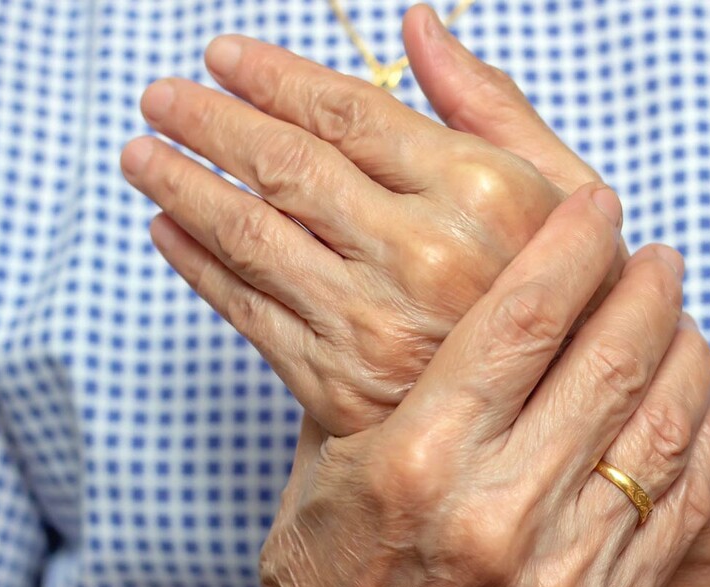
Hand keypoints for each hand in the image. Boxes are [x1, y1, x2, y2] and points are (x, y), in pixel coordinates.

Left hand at [121, 13, 615, 436]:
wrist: (562, 422)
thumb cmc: (568, 291)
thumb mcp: (560, 189)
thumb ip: (489, 104)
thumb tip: (417, 26)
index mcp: (480, 192)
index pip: (348, 114)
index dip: (273, 76)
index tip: (222, 55)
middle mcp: (423, 254)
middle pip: (286, 167)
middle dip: (209, 122)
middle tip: (161, 95)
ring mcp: (375, 323)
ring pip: (251, 235)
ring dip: (183, 186)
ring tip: (142, 153)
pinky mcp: (339, 384)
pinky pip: (247, 311)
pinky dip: (197, 265)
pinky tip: (167, 231)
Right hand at [245, 185, 709, 586]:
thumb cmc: (331, 573)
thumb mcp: (330, 465)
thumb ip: (395, 372)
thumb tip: (452, 273)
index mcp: (419, 456)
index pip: (524, 317)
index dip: (574, 245)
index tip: (597, 204)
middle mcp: (498, 509)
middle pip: (613, 358)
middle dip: (647, 288)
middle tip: (654, 255)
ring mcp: (563, 567)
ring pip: (666, 423)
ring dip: (686, 351)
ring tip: (681, 315)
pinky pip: (686, 500)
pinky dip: (704, 432)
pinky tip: (696, 395)